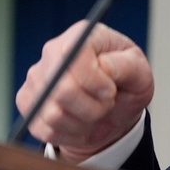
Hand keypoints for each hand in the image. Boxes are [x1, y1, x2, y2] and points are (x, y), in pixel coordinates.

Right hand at [15, 21, 153, 162]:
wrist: (115, 111)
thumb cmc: (128, 85)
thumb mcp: (141, 73)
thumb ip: (128, 66)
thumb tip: (103, 66)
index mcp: (84, 35)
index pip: (73, 52)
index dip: (92, 79)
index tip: (111, 91)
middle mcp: (53, 53)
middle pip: (61, 89)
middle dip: (93, 106)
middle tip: (108, 104)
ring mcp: (36, 78)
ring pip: (54, 114)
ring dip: (84, 122)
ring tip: (97, 112)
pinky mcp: (28, 103)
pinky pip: (45, 129)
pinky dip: (71, 134)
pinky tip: (83, 124)